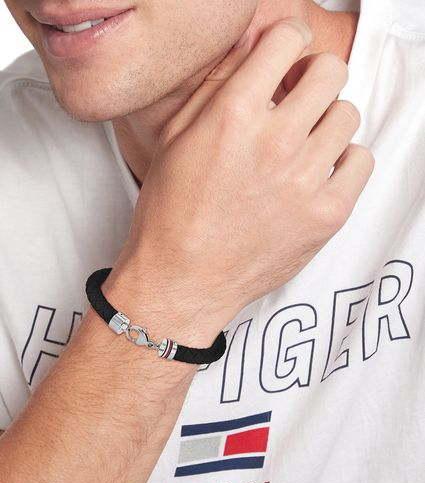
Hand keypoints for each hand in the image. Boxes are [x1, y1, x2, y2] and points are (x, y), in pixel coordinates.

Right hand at [116, 17, 374, 334]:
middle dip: (312, 78)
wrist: (181, 280)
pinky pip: (361, 161)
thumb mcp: (176, 140)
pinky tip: (317, 174)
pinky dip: (343, 161)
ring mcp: (305, 180)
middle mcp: (274, 142)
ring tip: (303, 144)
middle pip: (329, 72)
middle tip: (297, 99)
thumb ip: (215, 86)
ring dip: (326, 122)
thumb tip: (248, 46)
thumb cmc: (170, 215)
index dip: (286, 42)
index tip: (285, 58)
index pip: (286, 40)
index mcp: (233, 115)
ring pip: (347, 115)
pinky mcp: (326, 215)